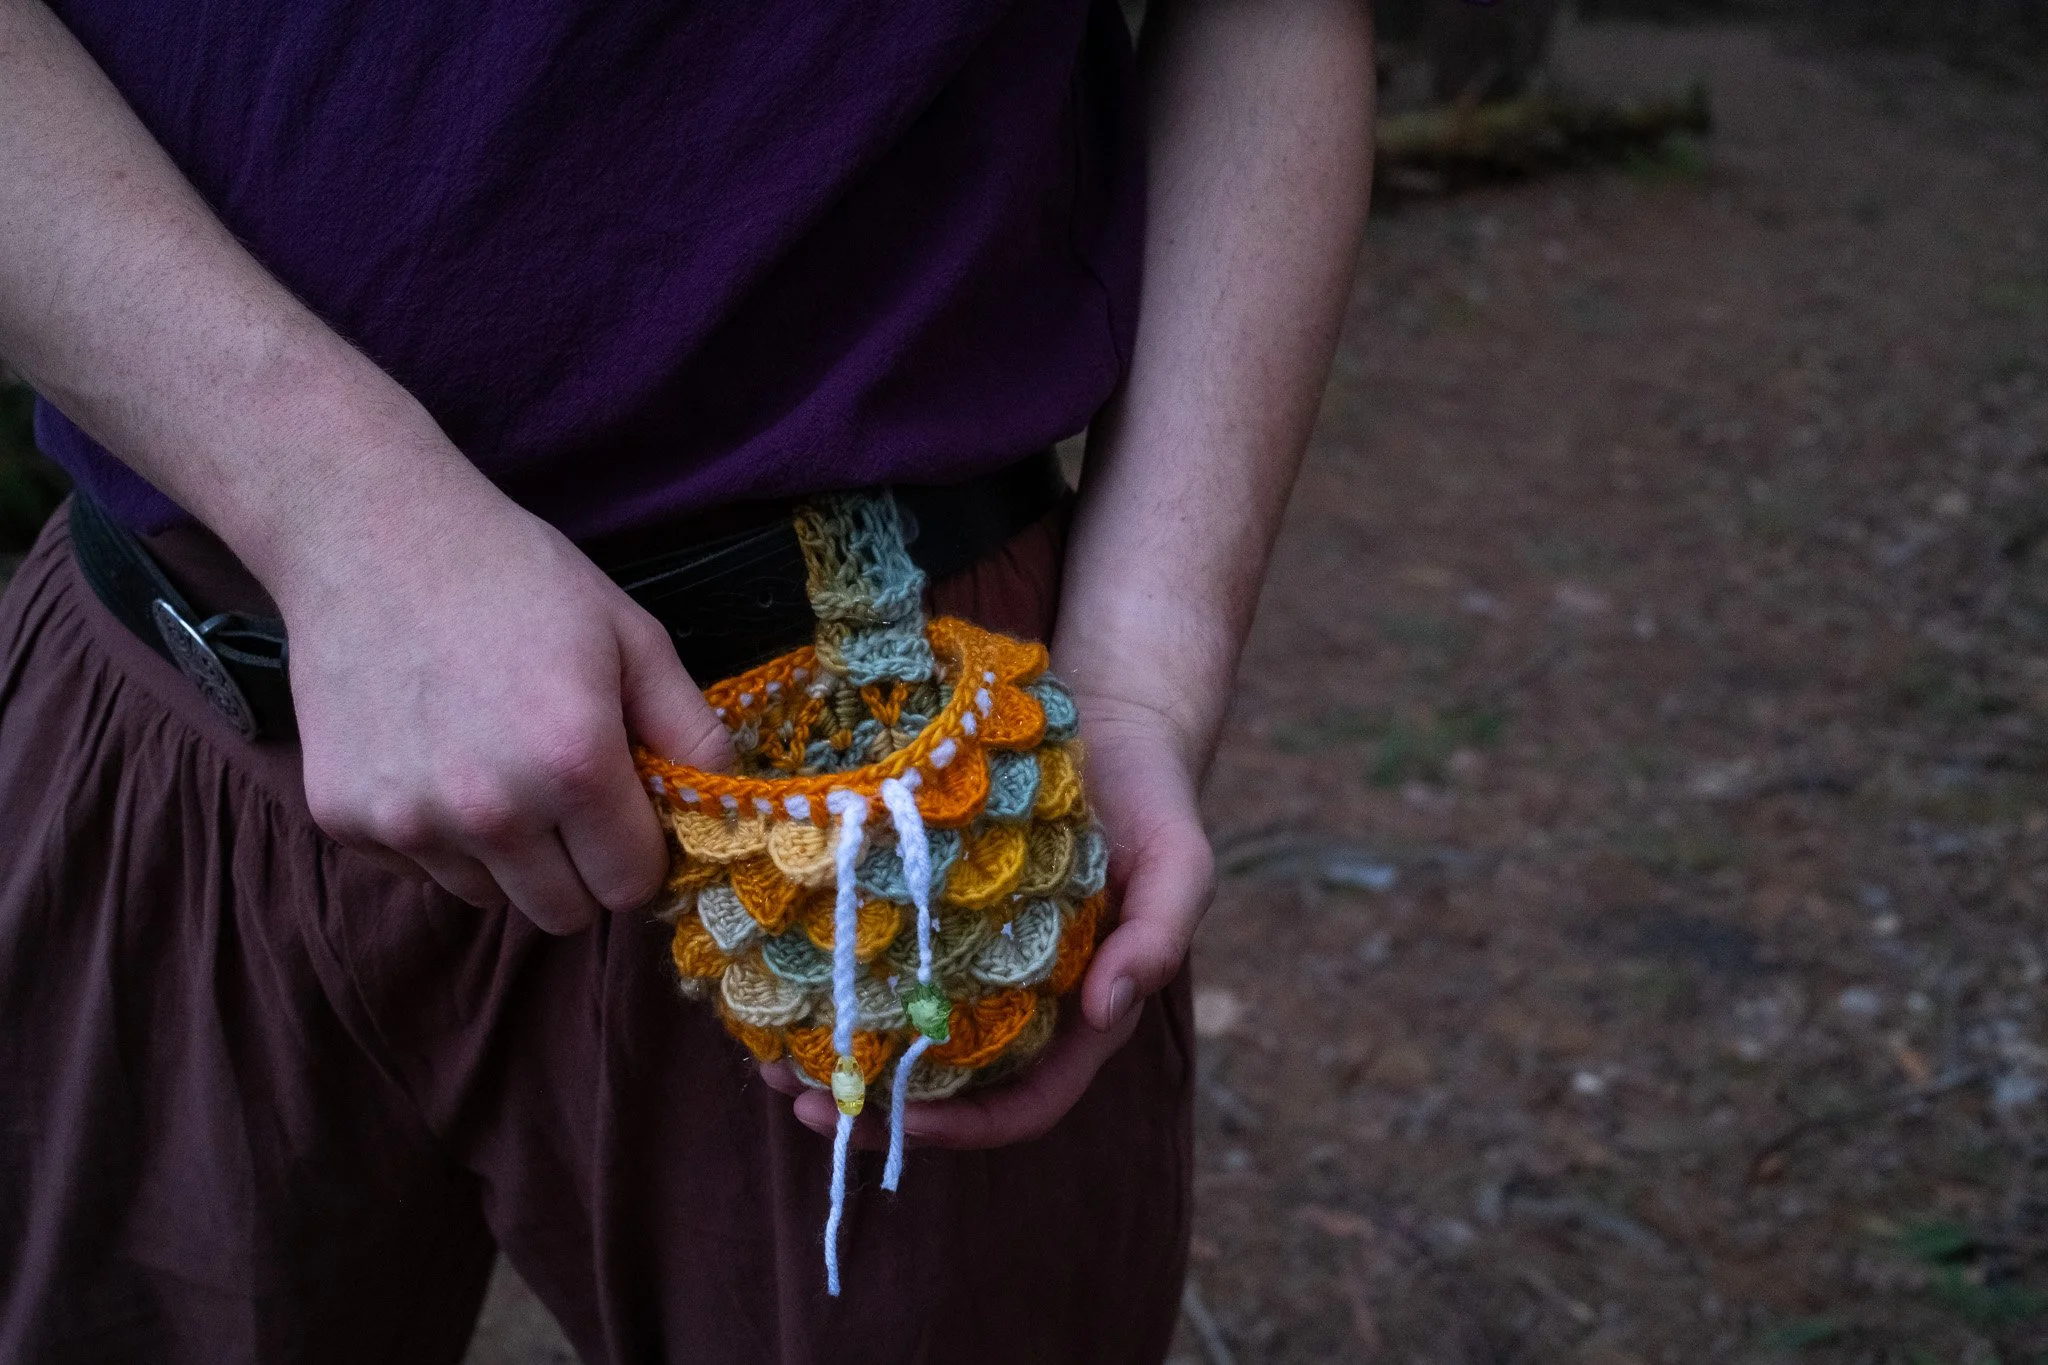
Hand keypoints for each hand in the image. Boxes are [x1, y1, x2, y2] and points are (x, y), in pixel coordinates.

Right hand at [280, 480, 733, 933]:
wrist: (370, 532)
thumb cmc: (515, 576)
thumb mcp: (631, 636)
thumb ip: (690, 730)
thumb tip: (732, 806)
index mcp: (573, 764)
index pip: (630, 886)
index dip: (640, 853)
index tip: (630, 813)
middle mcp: (490, 810)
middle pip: (563, 912)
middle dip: (581, 868)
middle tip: (568, 796)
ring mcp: (409, 821)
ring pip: (490, 897)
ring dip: (508, 856)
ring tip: (495, 763)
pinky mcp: (345, 819)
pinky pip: (421, 868)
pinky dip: (438, 835)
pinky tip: (434, 754)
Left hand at [764, 691, 1212, 1145]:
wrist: (1115, 725)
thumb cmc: (1154, 800)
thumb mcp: (1180, 863)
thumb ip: (1158, 938)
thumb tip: (1106, 1011)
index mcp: (1079, 1015)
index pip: (1023, 1103)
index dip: (962, 1128)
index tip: (899, 1122)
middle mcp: (1018, 1002)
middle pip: (942, 1087)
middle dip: (870, 1108)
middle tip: (797, 1101)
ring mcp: (969, 960)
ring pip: (895, 1033)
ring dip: (832, 1055)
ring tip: (765, 1058)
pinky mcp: (930, 910)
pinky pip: (878, 960)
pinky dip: (830, 978)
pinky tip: (778, 972)